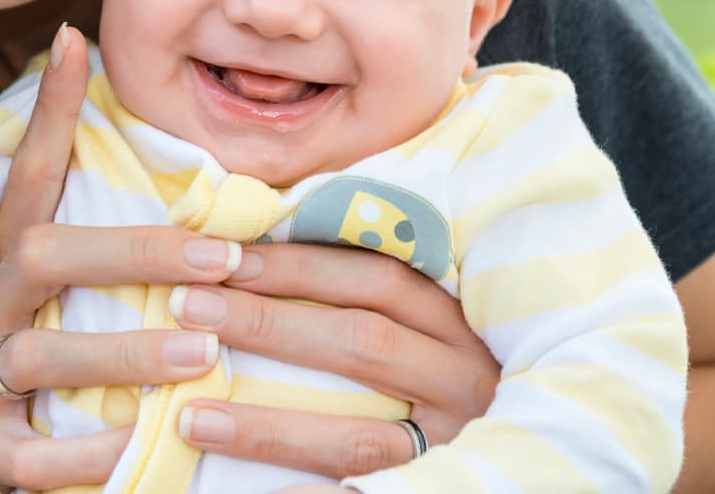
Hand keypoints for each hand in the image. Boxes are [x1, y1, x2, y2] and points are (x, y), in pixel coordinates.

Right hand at [0, 26, 240, 490]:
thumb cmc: (59, 351)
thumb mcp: (74, 290)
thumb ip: (112, 241)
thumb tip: (168, 161)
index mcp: (13, 261)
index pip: (31, 173)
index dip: (50, 109)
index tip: (74, 39)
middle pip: (45, 255)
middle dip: (135, 253)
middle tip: (221, 259)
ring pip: (40, 353)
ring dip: (125, 349)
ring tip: (203, 351)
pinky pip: (30, 455)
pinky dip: (88, 453)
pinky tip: (145, 445)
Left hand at [171, 242, 498, 478]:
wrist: (528, 464)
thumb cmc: (439, 367)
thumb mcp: (423, 322)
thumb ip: (361, 287)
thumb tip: (256, 249)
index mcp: (459, 322)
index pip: (374, 277)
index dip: (297, 263)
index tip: (222, 254)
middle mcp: (465, 382)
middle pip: (362, 342)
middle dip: (268, 323)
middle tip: (186, 309)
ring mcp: (454, 449)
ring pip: (356, 438)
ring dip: (267, 427)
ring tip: (191, 417)